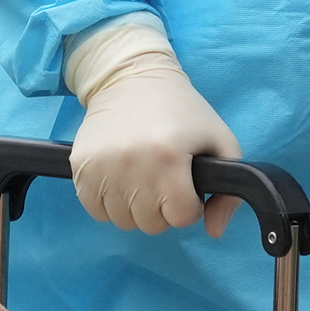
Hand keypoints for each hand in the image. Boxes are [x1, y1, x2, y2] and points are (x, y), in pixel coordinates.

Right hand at [70, 52, 243, 236]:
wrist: (131, 78)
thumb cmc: (182, 112)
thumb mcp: (221, 142)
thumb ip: (228, 194)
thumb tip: (214, 232)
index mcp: (169, 156)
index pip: (181, 216)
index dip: (189, 205)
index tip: (186, 184)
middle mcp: (132, 162)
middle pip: (151, 223)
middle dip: (163, 208)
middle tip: (164, 180)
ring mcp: (102, 165)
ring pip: (123, 221)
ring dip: (136, 207)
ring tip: (142, 179)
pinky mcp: (81, 165)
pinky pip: (96, 210)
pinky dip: (109, 203)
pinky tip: (120, 180)